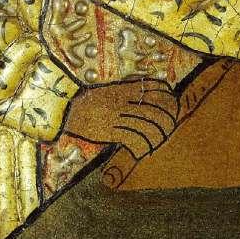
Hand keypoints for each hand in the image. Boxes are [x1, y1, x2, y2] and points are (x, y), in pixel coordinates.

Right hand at [61, 78, 177, 157]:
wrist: (65, 109)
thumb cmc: (89, 101)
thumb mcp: (110, 90)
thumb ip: (129, 90)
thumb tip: (151, 92)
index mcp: (125, 88)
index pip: (157, 89)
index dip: (170, 99)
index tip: (174, 107)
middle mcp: (124, 100)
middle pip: (157, 110)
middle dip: (169, 121)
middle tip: (170, 128)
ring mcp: (117, 115)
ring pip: (148, 126)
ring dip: (158, 136)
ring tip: (159, 141)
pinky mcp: (110, 130)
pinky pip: (134, 139)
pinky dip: (143, 146)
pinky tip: (144, 150)